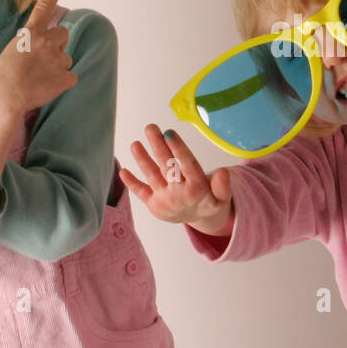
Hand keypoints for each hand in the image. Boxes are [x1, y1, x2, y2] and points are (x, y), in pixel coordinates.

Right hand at [0, 0, 76, 115]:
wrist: (3, 98)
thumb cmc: (1, 77)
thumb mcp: (12, 51)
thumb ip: (31, 44)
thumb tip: (47, 51)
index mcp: (30, 33)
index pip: (44, 7)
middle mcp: (47, 41)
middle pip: (64, 34)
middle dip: (58, 44)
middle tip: (42, 60)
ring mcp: (58, 59)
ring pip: (66, 58)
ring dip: (58, 67)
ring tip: (39, 78)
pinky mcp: (66, 77)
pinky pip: (71, 77)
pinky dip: (62, 83)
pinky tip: (46, 88)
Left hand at [120, 124, 234, 236]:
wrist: (197, 220)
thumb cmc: (209, 200)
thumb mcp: (223, 197)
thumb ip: (223, 186)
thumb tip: (223, 172)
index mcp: (197, 188)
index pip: (187, 165)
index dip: (178, 149)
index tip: (169, 133)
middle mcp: (180, 193)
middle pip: (167, 166)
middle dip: (158, 146)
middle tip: (150, 128)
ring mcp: (165, 200)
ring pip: (152, 176)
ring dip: (142, 159)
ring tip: (135, 144)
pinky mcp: (154, 205)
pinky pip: (141, 192)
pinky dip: (131, 182)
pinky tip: (123, 171)